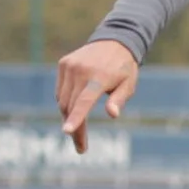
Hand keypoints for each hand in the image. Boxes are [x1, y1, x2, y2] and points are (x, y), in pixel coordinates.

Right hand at [56, 40, 140, 154]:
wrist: (114, 41)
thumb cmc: (124, 68)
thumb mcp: (128, 84)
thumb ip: (119, 100)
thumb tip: (113, 115)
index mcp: (99, 78)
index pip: (84, 101)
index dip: (76, 118)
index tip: (67, 132)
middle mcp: (81, 71)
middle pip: (71, 106)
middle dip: (75, 129)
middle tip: (81, 148)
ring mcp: (70, 66)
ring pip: (63, 100)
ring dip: (68, 118)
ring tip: (78, 132)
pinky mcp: (63, 64)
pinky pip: (60, 91)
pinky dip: (66, 103)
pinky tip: (75, 109)